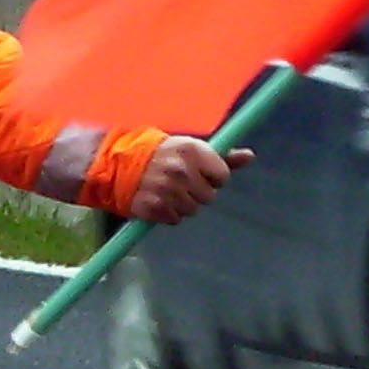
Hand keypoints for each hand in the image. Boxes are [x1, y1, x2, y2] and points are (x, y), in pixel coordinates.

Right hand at [128, 137, 250, 223]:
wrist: (119, 163)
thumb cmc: (161, 155)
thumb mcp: (191, 149)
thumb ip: (222, 156)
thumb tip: (250, 156)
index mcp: (192, 150)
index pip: (222, 176)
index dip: (212, 177)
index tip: (199, 173)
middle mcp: (181, 170)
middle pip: (209, 196)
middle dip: (197, 192)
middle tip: (179, 182)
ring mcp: (167, 190)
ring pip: (192, 210)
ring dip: (182, 204)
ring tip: (167, 190)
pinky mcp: (155, 207)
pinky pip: (175, 219)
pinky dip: (168, 213)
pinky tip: (158, 200)